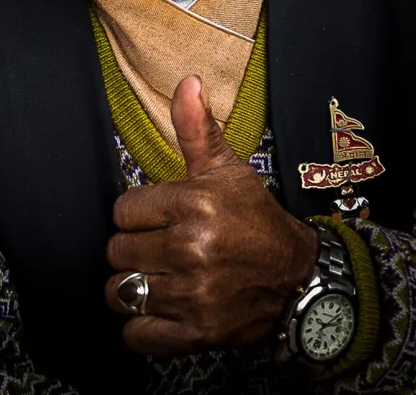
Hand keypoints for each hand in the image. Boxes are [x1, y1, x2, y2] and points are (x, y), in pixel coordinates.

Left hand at [105, 75, 317, 354]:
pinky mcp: (196, 333)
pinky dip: (141, 325)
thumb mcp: (228, 170)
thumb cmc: (255, 219)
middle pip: (118, 250)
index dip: (137, 213)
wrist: (298, 278)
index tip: (156, 216)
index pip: (123, 210)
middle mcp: (191, 249)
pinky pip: (137, 334)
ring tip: (154, 275)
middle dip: (133, 247)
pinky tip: (157, 308)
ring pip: (122, 292)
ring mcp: (192, 295)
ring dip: (132, 286)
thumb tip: (187, 81)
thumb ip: (197, 128)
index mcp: (194, 204)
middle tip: (157, 246)